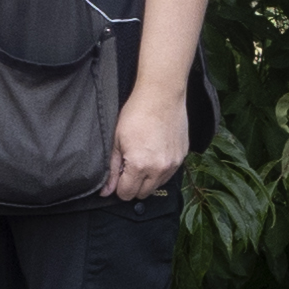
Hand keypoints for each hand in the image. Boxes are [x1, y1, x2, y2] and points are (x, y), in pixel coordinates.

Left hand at [105, 83, 191, 200]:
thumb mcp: (117, 141)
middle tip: (129, 167)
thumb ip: (112, 170)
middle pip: (143, 194)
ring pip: (157, 186)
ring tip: (143, 158)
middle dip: (133, 185)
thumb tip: (106, 191)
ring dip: (148, 179)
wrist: (161, 95)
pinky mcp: (182, 157)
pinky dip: (161, 170)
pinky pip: (169, 174)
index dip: (119, 187)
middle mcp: (158, 169)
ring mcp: (173, 164)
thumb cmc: (136, 113)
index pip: (127, 194)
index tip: (118, 176)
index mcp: (139, 166)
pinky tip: (155, 153)